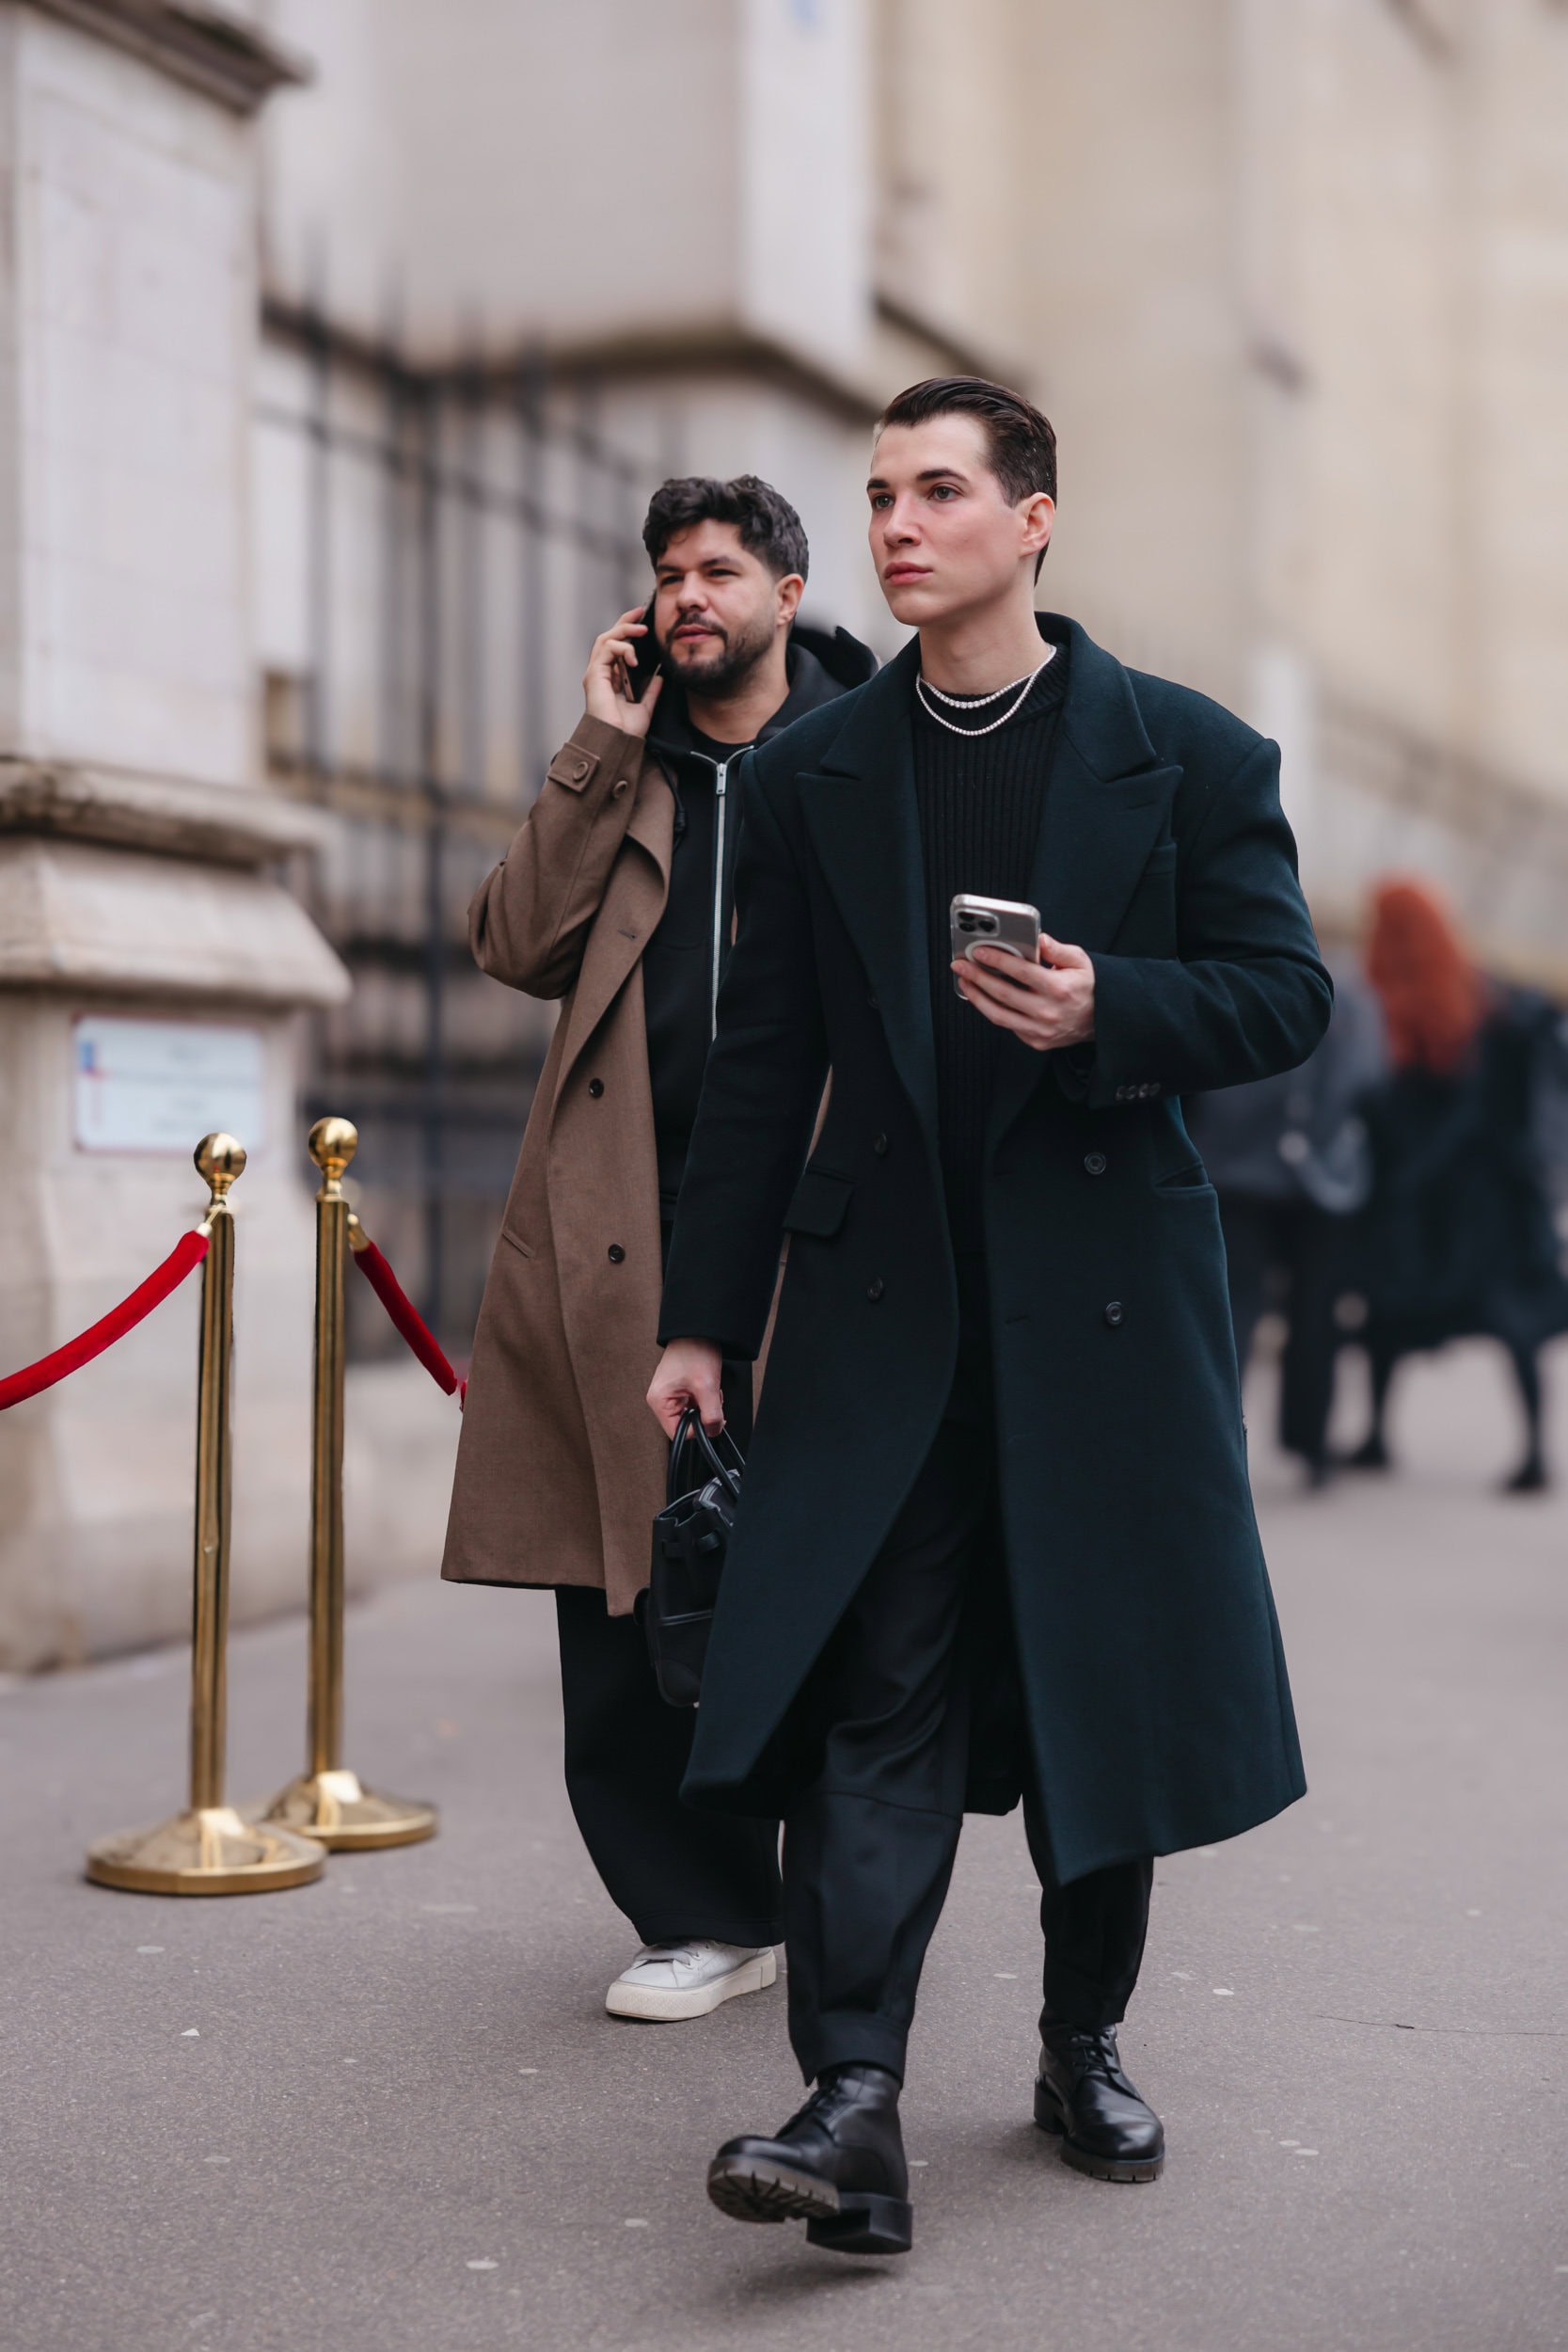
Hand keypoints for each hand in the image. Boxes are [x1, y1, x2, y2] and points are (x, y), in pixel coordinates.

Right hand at [583, 607, 663, 737]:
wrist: (617, 742)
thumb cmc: (625, 731)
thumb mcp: (645, 708)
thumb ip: (651, 692)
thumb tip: (660, 677)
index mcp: (610, 679)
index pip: (616, 647)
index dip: (627, 631)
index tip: (643, 620)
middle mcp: (601, 674)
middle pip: (608, 638)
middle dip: (624, 622)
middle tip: (640, 612)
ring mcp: (596, 674)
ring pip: (605, 639)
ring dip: (624, 631)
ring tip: (640, 630)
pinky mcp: (594, 675)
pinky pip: (606, 650)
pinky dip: (621, 648)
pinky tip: (634, 656)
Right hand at [647, 1338, 724, 1437]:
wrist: (699, 1330)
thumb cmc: (695, 1351)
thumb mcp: (707, 1387)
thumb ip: (711, 1415)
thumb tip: (713, 1431)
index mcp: (659, 1401)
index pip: (678, 1433)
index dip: (698, 1429)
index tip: (711, 1417)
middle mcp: (660, 1399)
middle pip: (685, 1424)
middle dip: (703, 1414)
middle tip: (710, 1397)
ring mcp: (669, 1394)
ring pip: (691, 1414)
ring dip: (705, 1406)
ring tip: (708, 1388)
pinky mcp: (678, 1390)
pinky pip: (693, 1404)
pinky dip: (704, 1398)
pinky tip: (706, 1386)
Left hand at [952, 933, 1095, 1052]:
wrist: (1103, 1019)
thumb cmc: (1089, 986)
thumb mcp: (1080, 961)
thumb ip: (1056, 949)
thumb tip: (1036, 938)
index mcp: (1059, 988)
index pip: (1021, 972)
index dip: (997, 959)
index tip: (979, 951)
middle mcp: (1047, 1012)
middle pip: (1003, 993)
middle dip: (977, 977)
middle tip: (961, 966)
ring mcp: (1040, 1030)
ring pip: (998, 1015)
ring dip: (976, 997)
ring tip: (965, 982)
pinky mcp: (1036, 1041)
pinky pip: (1008, 1025)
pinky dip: (992, 1010)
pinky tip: (983, 997)